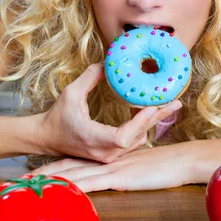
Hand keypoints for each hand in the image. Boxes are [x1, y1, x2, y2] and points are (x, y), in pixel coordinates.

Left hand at [31, 141, 197, 192]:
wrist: (181, 161)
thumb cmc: (165, 165)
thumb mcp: (140, 166)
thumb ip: (126, 169)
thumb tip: (118, 175)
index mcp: (107, 159)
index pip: (76, 162)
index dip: (56, 166)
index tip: (38, 172)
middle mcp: (104, 162)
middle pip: (68, 167)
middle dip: (46, 174)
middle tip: (25, 179)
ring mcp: (110, 169)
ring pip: (74, 174)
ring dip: (52, 180)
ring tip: (31, 184)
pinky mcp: (118, 178)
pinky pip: (91, 183)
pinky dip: (74, 187)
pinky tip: (60, 191)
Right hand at [34, 63, 181, 162]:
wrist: (46, 138)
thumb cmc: (57, 116)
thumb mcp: (70, 93)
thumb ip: (89, 78)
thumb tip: (106, 63)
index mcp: (93, 138)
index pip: (123, 136)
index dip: (139, 122)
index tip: (152, 106)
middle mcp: (104, 152)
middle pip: (137, 137)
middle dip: (156, 118)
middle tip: (175, 102)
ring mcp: (107, 156)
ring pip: (137, 141)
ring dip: (150, 123)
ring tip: (165, 104)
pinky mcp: (109, 155)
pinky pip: (132, 142)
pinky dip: (141, 127)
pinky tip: (147, 111)